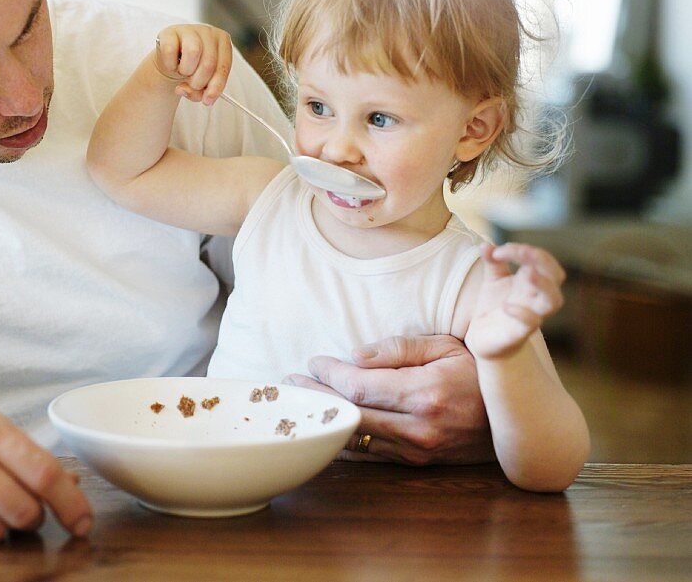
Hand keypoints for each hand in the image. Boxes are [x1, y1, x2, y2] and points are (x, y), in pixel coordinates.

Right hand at [153, 24, 233, 105]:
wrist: (172, 58)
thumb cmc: (193, 69)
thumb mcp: (202, 82)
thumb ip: (199, 92)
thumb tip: (184, 90)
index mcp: (223, 42)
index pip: (223, 67)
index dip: (216, 87)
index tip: (207, 101)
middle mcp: (209, 32)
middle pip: (208, 63)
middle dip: (198, 82)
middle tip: (192, 85)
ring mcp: (189, 29)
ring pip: (193, 53)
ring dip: (185, 71)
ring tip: (183, 71)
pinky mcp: (170, 31)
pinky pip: (171, 51)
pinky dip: (170, 65)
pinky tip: (172, 64)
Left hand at [284, 335, 494, 464]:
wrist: (520, 419)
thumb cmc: (481, 371)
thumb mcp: (446, 345)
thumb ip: (398, 349)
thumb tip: (355, 356)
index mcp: (424, 393)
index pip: (359, 386)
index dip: (330, 374)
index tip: (313, 362)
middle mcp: (418, 427)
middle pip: (350, 414)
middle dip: (316, 397)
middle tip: (288, 383)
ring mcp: (418, 450)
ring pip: (358, 438)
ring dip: (325, 420)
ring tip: (300, 403)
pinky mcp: (418, 462)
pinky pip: (372, 454)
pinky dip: (346, 441)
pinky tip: (327, 427)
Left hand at [465, 243, 565, 359]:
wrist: (484, 340)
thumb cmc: (494, 307)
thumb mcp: (492, 281)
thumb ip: (492, 263)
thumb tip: (486, 245)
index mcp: (530, 281)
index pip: (539, 260)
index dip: (522, 250)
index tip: (497, 251)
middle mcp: (535, 297)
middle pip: (556, 276)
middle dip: (542, 260)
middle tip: (521, 251)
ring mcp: (531, 315)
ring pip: (554, 301)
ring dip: (545, 285)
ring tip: (529, 273)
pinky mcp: (520, 333)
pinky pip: (531, 323)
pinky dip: (522, 313)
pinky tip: (506, 306)